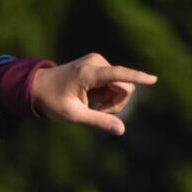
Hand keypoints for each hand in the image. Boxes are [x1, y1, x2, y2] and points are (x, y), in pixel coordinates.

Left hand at [31, 53, 157, 135]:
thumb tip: (121, 130)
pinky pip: (116, 82)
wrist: (38, 85)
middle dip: (116, 103)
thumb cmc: (52, 101)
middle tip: (97, 112)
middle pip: (124, 86)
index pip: (117, 74)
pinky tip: (92, 96)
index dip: (137, 77)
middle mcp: (96, 62)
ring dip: (111, 100)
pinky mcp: (100, 65)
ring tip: (91, 105)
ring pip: (122, 86)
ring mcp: (99, 62)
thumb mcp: (73, 115)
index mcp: (87, 73)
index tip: (153, 79)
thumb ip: (98, 121)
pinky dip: (107, 95)